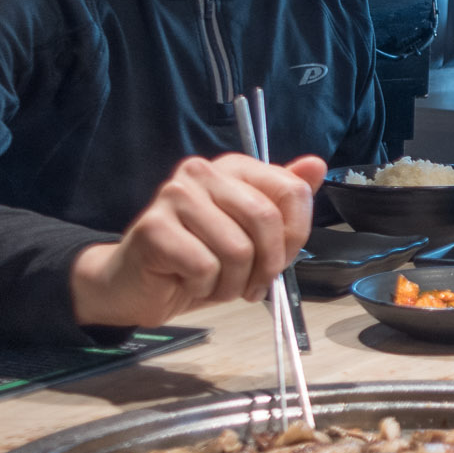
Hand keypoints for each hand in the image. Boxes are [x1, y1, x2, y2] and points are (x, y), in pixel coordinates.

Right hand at [69, 153, 328, 327]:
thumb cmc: (197, 260)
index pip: (291, 190)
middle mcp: (202, 172)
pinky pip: (205, 267)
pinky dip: (205, 287)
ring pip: (237, 249)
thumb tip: (316, 165)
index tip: (282, 258)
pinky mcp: (154, 228)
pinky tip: (190, 283)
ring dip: (234, 282)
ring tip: (218, 285)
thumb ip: (281, 202)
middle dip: (267, 264)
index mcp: (233, 167)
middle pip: (266, 219)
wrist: (136, 286)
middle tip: (253, 285)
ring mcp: (174, 196)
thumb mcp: (251, 235)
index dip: (295, 234)